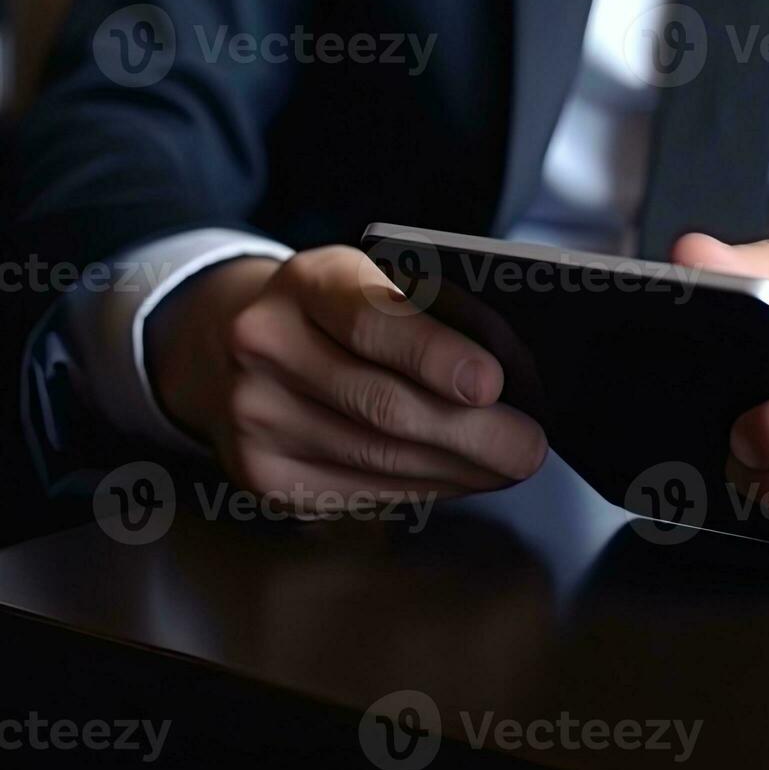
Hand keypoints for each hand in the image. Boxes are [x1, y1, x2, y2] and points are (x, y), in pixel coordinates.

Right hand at [147, 247, 547, 513]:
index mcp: (308, 281)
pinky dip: (426, 486)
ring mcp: (255, 416)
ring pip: (379, 458)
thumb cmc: (346, 309)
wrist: (237, 343)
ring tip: (509, 464)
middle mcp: (265, 345)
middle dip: (473, 433)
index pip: (372, 319)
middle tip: (530, 447)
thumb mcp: (382, 278)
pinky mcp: (263, 473)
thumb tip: (517, 376)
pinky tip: (461, 475)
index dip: (434, 354)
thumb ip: (439, 310)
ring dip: (460, 469)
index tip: (491, 382)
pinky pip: (364, 491)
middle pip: (383, 405)